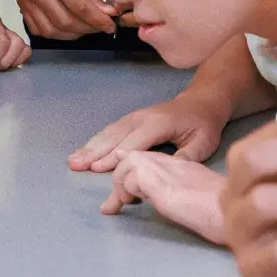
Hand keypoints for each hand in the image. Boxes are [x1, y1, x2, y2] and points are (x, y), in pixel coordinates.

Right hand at [12, 0, 112, 38]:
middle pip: (65, 22)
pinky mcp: (20, 2)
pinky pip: (36, 27)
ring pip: (50, 30)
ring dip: (71, 34)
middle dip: (87, 29)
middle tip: (100, 26)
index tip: (110, 26)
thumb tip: (107, 12)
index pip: (79, 7)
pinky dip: (53, 32)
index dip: (98, 21)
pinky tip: (66, 26)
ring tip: (85, 27)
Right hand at [69, 94, 228, 172]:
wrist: (202, 102)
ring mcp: (135, 116)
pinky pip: (111, 130)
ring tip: (73, 159)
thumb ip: (184, 158)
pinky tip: (86, 150)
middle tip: (75, 165)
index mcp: (158, 124)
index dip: (115, 156)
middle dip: (94, 152)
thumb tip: (165, 174)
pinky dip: (97, 140)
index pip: (133, 143)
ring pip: (109, 132)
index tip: (97, 169)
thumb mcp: (202, 143)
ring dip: (90, 146)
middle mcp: (142, 118)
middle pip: (114, 136)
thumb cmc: (203, 125)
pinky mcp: (132, 119)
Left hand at [101, 150, 228, 243]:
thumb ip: (179, 194)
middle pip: (133, 157)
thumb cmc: (226, 215)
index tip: (125, 193)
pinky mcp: (162, 184)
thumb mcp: (199, 200)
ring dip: (121, 186)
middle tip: (118, 205)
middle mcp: (174, 164)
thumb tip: (157, 200)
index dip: (130, 172)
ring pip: (127, 164)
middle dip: (119, 179)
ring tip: (127, 205)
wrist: (237, 215)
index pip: (147, 158)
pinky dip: (127, 192)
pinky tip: (136, 205)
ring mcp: (168, 171)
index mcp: (184, 167)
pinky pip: (132, 179)